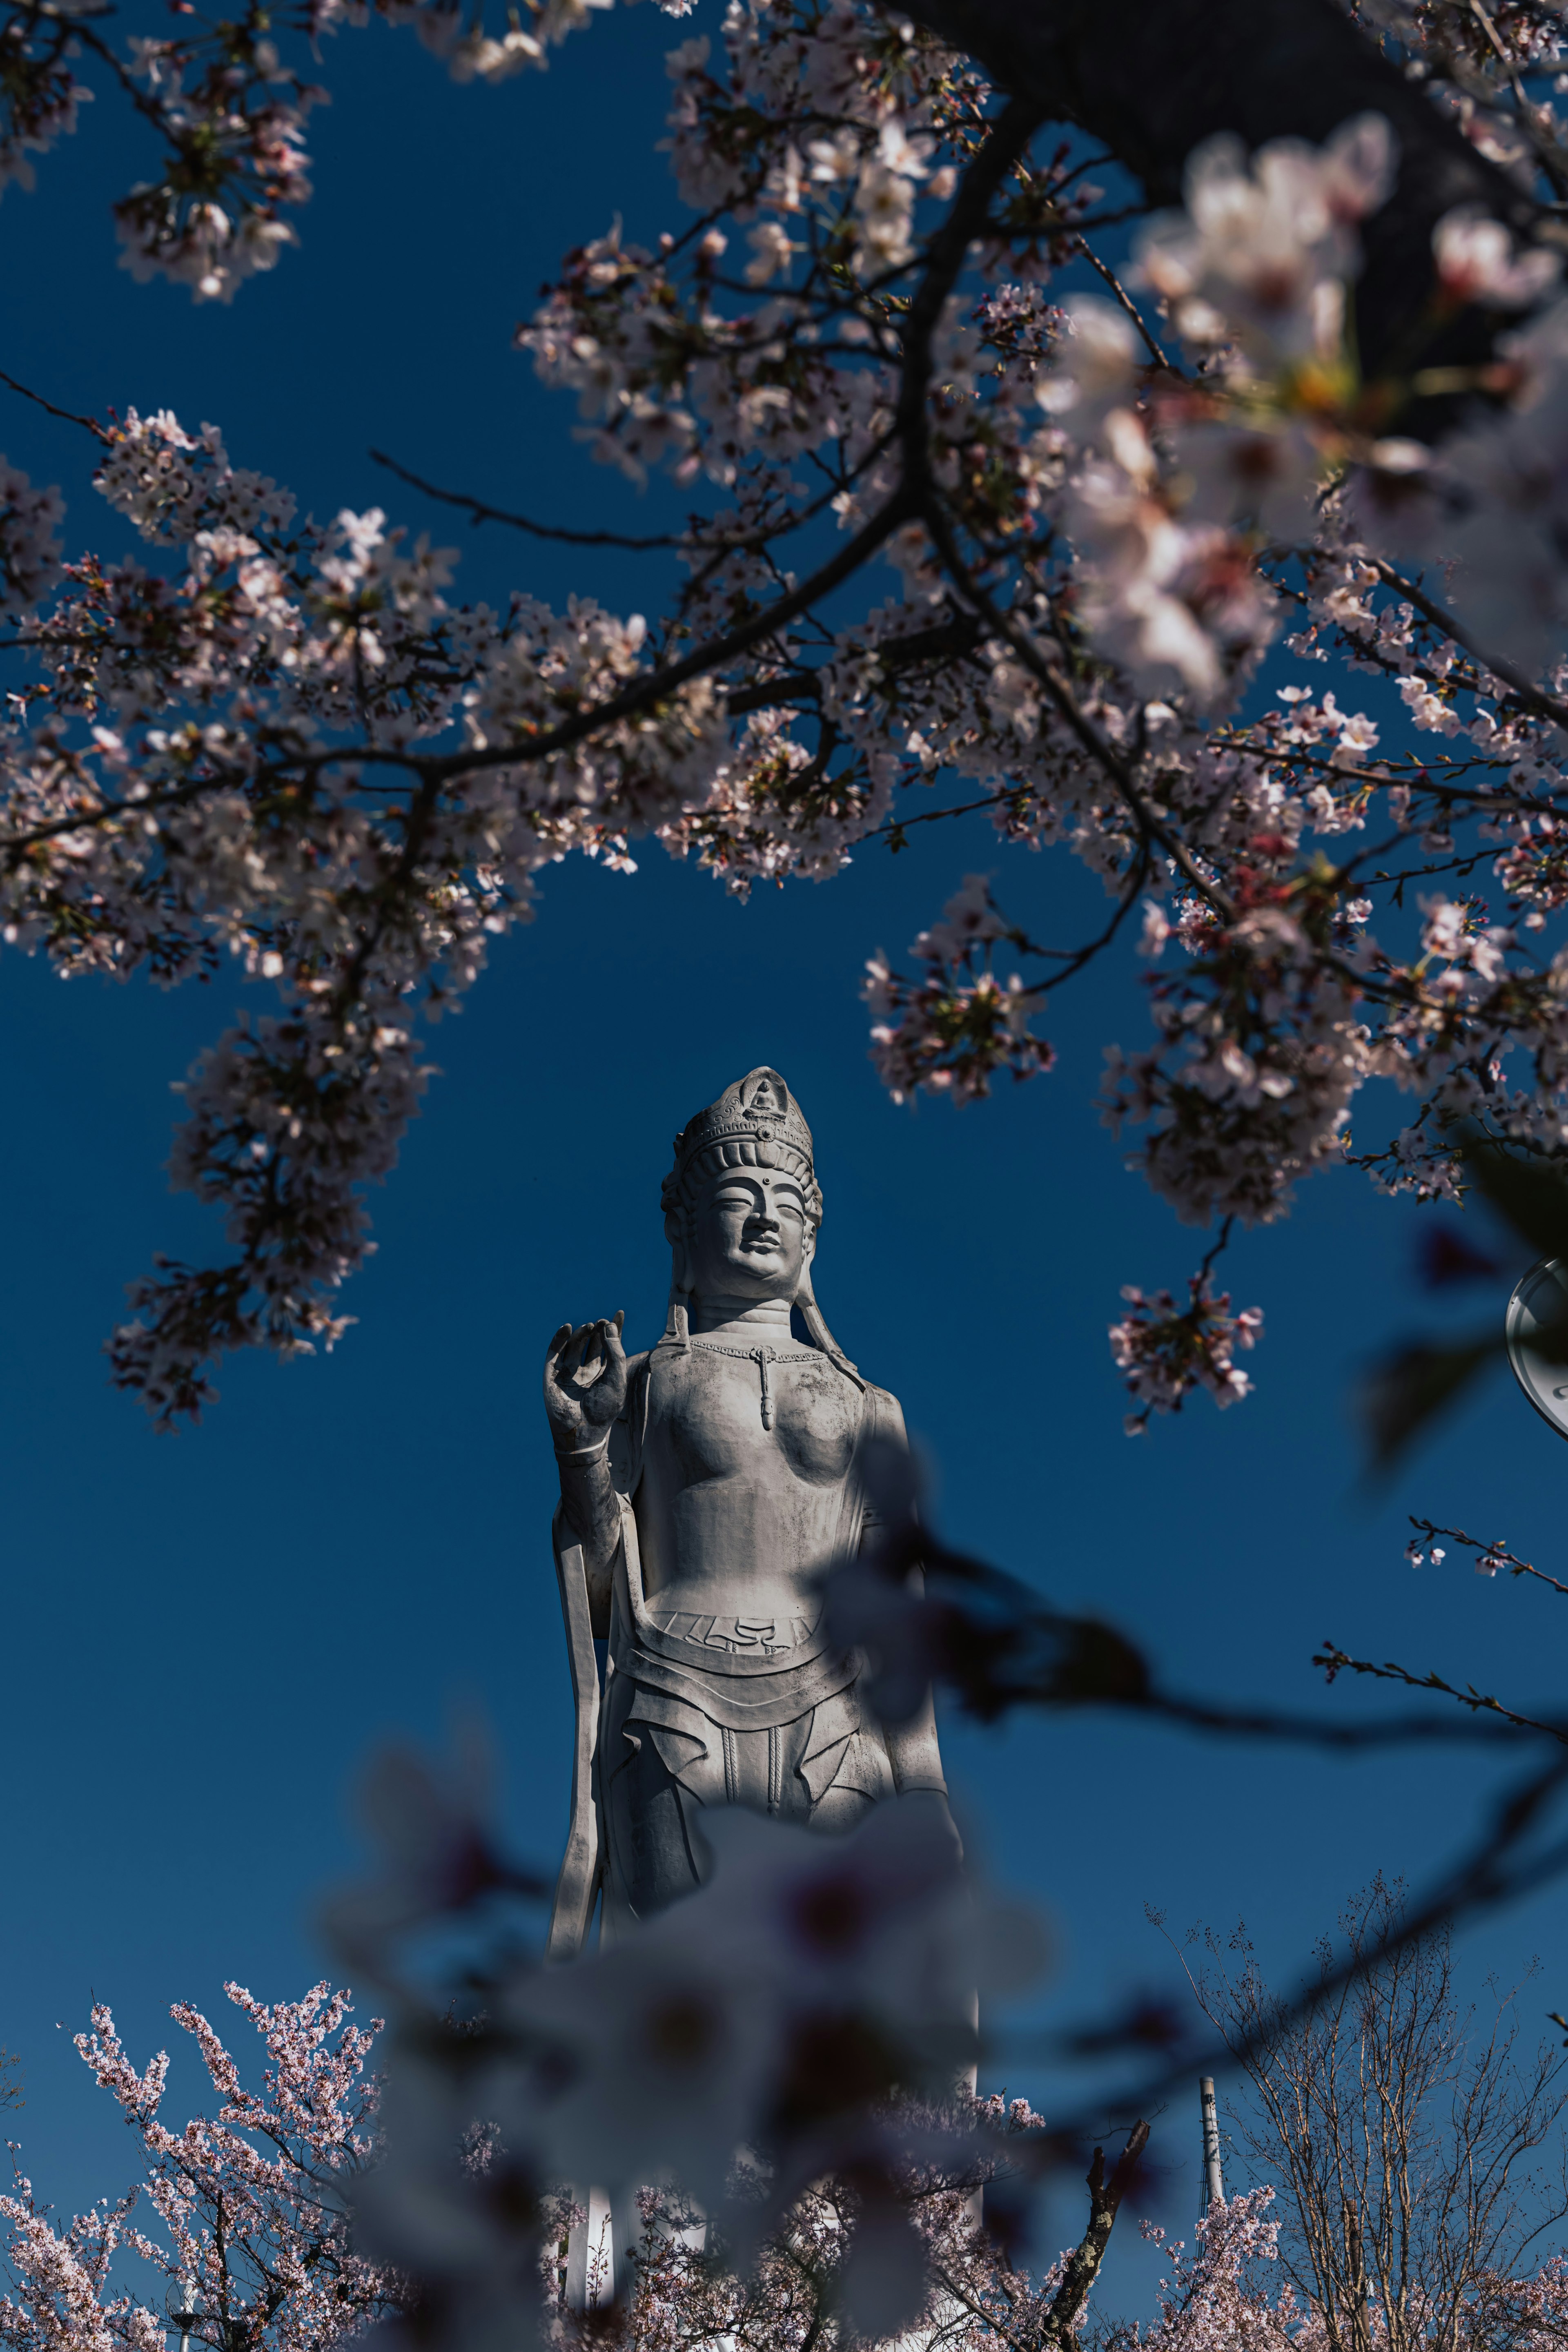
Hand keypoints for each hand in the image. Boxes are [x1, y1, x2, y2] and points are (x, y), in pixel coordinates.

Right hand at [544, 1311, 627, 1455]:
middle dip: (597, 1331)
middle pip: (592, 1344)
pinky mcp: (553, 1375)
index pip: (609, 1347)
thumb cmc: (604, 1408)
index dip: (613, 1330)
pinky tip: (567, 1328)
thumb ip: (615, 1352)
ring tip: (591, 1325)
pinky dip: (559, 1339)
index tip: (619, 1313)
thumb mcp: (617, 1377)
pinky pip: (554, 1353)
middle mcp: (586, 1372)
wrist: (583, 1431)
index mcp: (603, 1375)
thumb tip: (610, 1327)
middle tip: (603, 1322)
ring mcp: (568, 1373)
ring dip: (582, 1334)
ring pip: (574, 1346)